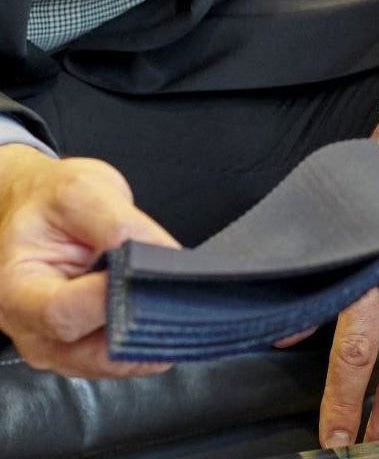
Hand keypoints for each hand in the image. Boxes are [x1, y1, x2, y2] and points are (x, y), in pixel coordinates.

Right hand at [0, 144, 179, 377]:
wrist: (34, 208)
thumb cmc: (50, 200)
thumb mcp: (81, 192)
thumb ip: (120, 226)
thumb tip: (162, 255)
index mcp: (16, 289)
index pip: (63, 311)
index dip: (110, 298)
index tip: (151, 277)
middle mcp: (29, 328)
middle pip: (88, 350)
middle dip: (140, 329)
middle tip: (185, 304)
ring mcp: (54, 345)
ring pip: (108, 362)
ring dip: (149, 341)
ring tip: (185, 310)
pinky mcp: (79, 347)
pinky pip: (116, 357)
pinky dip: (146, 342)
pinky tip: (172, 319)